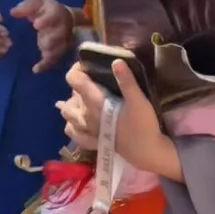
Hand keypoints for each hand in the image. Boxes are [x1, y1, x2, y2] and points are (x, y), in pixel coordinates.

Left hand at [11, 0, 72, 71]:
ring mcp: (62, 40)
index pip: (54, 15)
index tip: (36, 24)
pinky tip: (36, 69)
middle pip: (60, 34)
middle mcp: (62, 26)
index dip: (47, 20)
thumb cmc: (44, 10)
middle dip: (52, 39)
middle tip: (42, 43)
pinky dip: (46, 65)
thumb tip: (13, 12)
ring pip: (60, 48)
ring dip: (52, 52)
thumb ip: (25, 7)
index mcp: (55, 12)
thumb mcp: (35, 4)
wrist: (63, 17)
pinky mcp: (59, 50)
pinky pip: (54, 59)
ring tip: (43, 54)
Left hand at [58, 61, 182, 179]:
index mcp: (94, 102)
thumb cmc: (143, 125)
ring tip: (86, 100)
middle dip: (78, 85)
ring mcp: (86, 130)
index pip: (74, 79)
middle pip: (70, 95)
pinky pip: (73, 132)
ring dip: (73, 104)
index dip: (77, 68)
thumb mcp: (138, 100)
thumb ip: (126, 81)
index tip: (90, 65)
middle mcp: (85, 115)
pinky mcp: (91, 141)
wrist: (146, 153)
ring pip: (68, 114)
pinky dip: (72, 125)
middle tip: (95, 81)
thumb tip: (116, 60)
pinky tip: (80, 121)